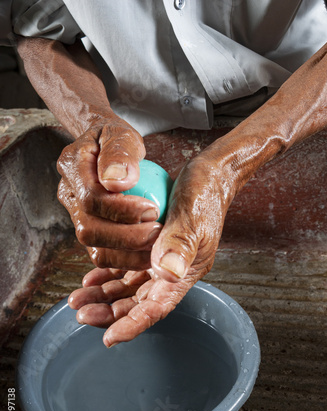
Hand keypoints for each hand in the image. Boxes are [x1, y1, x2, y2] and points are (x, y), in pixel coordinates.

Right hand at [57, 116, 162, 269]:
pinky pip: (104, 255)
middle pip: (88, 230)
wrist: (106, 147)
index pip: (91, 198)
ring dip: (128, 253)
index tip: (153, 209)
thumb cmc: (116, 140)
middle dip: (126, 237)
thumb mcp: (121, 134)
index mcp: (71, 167)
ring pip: (94, 249)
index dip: (122, 210)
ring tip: (157, 244)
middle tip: (158, 231)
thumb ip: (120, 153)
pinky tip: (150, 253)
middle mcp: (69, 195)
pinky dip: (127, 259)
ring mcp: (76, 216)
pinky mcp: (90, 231)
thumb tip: (118, 181)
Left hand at [68, 152, 232, 345]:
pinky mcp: (150, 248)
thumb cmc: (205, 196)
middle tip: (81, 313)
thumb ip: (180, 245)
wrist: (209, 177)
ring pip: (127, 288)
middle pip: (137, 303)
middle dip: (109, 312)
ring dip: (104, 295)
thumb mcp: (193, 218)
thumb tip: (167, 273)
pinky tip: (91, 277)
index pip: (157, 307)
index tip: (109, 337)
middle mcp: (170, 273)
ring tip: (79, 298)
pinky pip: (125, 269)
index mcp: (184, 272)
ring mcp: (159, 261)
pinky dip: (108, 275)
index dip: (133, 324)